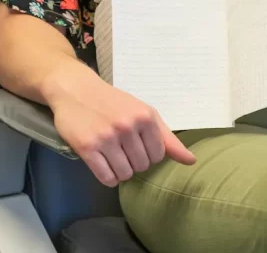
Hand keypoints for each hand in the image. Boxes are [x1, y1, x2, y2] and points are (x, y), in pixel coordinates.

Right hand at [43, 59, 195, 186]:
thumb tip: (191, 161)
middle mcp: (127, 126)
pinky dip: (106, 175)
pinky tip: (101, 160)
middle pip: (141, 167)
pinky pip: (106, 178)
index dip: (146, 152)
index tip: (134, 140)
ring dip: (118, 169)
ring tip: (109, 151)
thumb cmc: (111, 101)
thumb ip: (167, 138)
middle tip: (118, 144)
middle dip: (131, 160)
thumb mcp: (142, 112)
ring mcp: (106, 137)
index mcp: (145, 116)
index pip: (157, 156)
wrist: (74, 88)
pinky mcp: (87, 147)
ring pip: (124, 175)